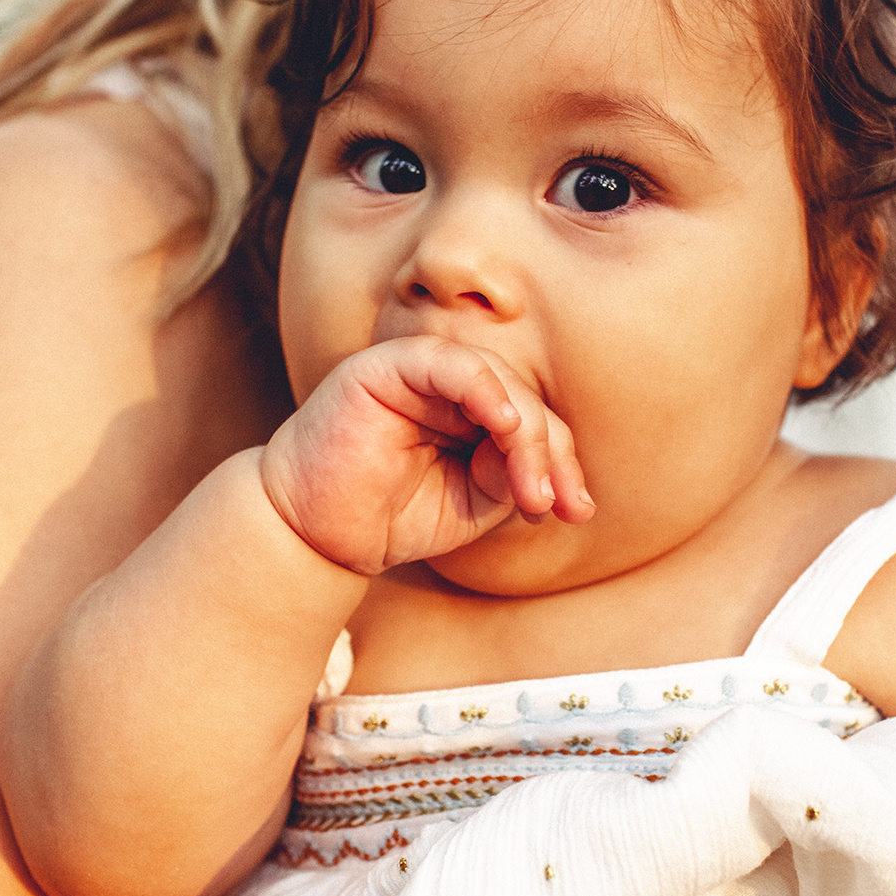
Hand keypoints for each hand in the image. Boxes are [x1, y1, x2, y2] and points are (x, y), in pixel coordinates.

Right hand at [258, 336, 590, 574]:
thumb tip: (550, 471)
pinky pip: (448, 363)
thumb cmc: (392, 515)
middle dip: (548, 453)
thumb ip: (510, 477)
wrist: (318, 533)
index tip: (577, 511)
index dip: (561, 462)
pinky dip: (482, 388)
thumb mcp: (471, 504)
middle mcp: (453, 385)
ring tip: (530, 487)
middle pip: (525, 400)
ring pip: (497, 380)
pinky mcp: (387, 366)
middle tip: (551, 504)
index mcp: (477, 412)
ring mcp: (421, 372)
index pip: (536, 423)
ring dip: (524, 434)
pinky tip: (503, 424)